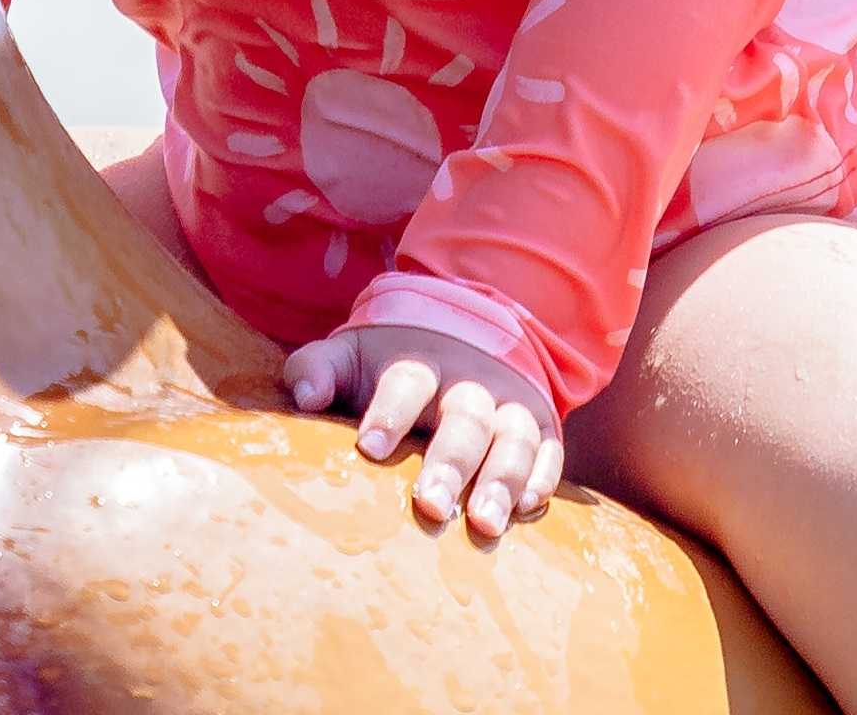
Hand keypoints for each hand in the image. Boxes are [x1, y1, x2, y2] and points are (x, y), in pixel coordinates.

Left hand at [282, 321, 564, 537]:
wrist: (464, 333)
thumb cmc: (390, 364)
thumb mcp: (352, 356)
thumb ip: (319, 368)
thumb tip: (305, 395)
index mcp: (419, 363)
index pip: (407, 382)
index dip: (390, 412)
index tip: (370, 447)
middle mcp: (470, 383)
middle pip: (466, 419)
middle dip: (451, 462)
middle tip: (430, 507)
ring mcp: (510, 405)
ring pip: (515, 438)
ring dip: (502, 479)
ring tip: (484, 524)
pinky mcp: (542, 428)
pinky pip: (551, 451)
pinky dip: (544, 477)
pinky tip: (527, 508)